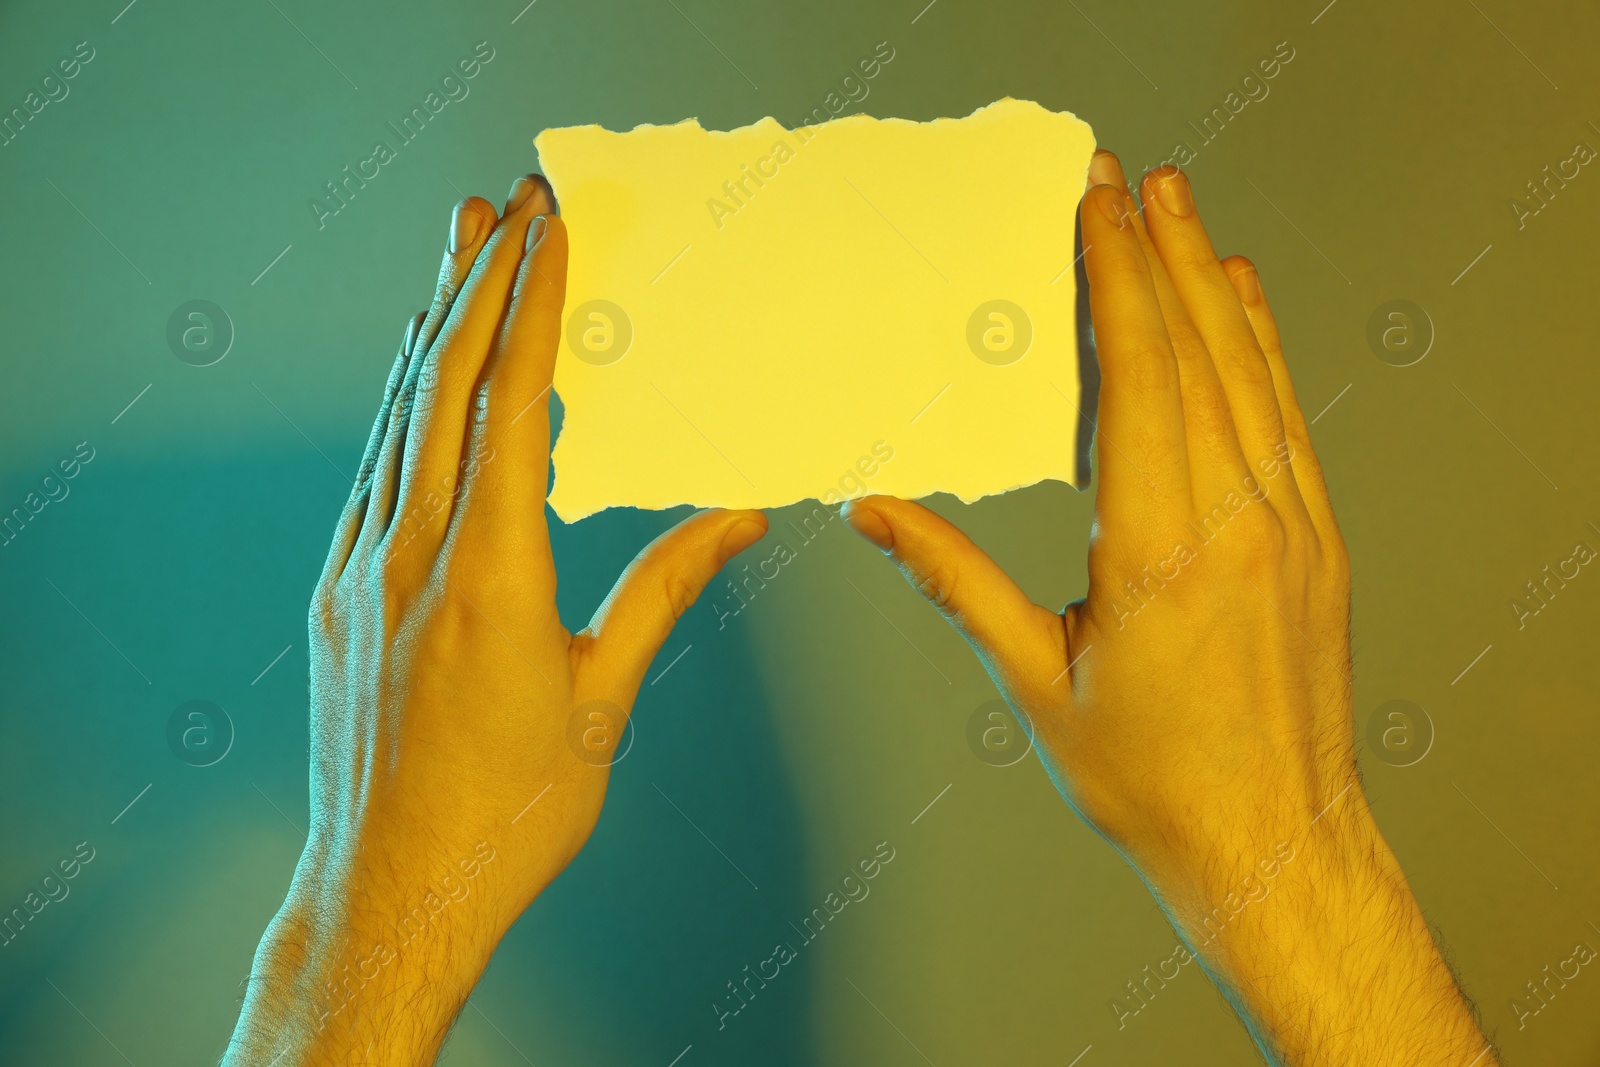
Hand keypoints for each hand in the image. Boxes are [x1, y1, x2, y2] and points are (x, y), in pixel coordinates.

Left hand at [225, 175, 766, 1065]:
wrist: (392, 891)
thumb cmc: (508, 814)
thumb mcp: (603, 699)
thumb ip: (664, 591)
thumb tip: (738, 519)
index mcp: (493, 577)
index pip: (512, 404)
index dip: (532, 305)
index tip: (550, 231)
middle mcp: (413, 556)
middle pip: (442, 382)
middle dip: (477, 278)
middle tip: (503, 202)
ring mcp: (361, 570)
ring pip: (395, 415)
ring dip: (430, 324)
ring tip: (454, 251)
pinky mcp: (335, 593)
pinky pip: (372, 468)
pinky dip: (401, 402)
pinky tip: (416, 374)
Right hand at [841, 152, 1493, 1064]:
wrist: (1271, 842)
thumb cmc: (1152, 779)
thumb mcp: (1036, 682)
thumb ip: (957, 583)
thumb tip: (877, 515)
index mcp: (1160, 554)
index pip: (1138, 382)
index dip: (1114, 285)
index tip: (1094, 213)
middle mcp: (1237, 523)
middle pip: (1197, 355)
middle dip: (1158, 255)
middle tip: (1129, 181)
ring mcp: (1290, 527)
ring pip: (1251, 375)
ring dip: (1211, 286)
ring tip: (1180, 214)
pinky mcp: (1316, 541)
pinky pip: (1287, 418)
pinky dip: (1261, 349)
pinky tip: (1240, 305)